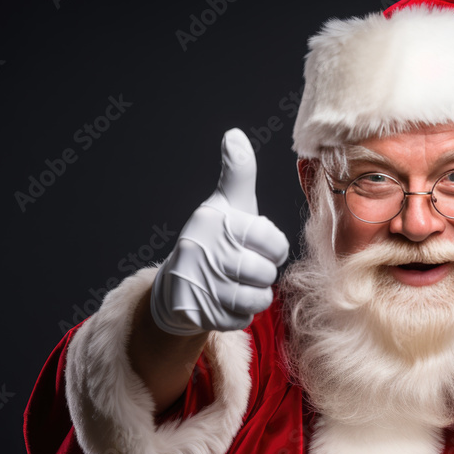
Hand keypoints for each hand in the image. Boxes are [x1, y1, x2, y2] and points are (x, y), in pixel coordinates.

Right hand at [150, 128, 288, 334]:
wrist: (179, 281)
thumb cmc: (216, 237)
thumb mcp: (227, 202)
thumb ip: (238, 171)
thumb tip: (235, 135)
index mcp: (216, 222)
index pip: (272, 241)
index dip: (274, 247)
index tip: (262, 245)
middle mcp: (204, 252)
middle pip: (264, 273)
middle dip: (262, 272)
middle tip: (247, 266)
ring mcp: (200, 285)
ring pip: (257, 299)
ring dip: (254, 294)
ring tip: (239, 283)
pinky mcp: (200, 314)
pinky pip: (242, 319)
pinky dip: (240, 312)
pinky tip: (227, 299)